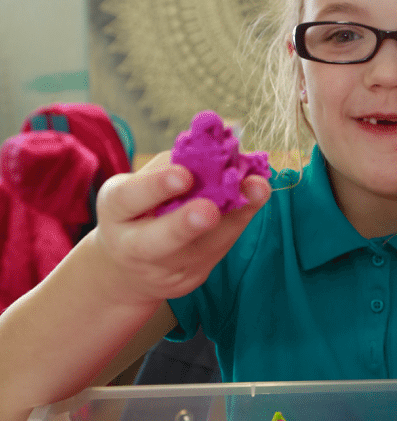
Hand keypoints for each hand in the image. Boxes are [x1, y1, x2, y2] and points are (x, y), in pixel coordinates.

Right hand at [92, 152, 270, 306]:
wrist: (129, 265)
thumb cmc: (138, 208)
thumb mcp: (140, 183)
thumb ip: (173, 164)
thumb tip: (220, 142)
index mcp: (115, 210)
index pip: (129, 197)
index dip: (156, 186)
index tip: (184, 174)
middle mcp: (132, 246)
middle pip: (158, 241)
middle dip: (185, 224)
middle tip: (211, 210)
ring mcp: (163, 270)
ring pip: (201, 249)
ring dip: (234, 218)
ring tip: (257, 189)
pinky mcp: (190, 278)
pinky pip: (219, 250)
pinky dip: (239, 222)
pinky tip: (255, 198)